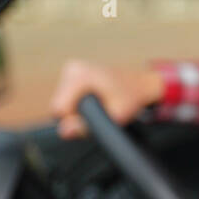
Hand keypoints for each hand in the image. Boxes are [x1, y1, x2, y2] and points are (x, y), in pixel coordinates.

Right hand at [49, 60, 164, 138]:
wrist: (141, 84)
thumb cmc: (131, 98)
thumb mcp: (114, 117)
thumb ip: (87, 126)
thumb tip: (64, 131)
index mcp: (80, 76)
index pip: (58, 109)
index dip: (73, 120)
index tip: (93, 117)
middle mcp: (73, 68)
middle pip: (57, 105)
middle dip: (74, 114)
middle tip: (98, 111)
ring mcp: (72, 67)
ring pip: (60, 101)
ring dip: (76, 108)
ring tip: (99, 103)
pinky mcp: (73, 71)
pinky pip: (65, 95)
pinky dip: (77, 101)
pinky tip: (93, 99)